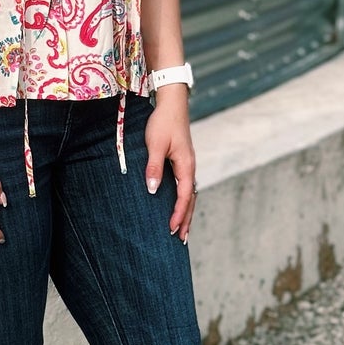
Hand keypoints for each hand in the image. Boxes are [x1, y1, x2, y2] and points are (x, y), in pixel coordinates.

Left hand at [144, 86, 196, 243]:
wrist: (172, 105)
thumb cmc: (163, 123)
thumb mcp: (155, 145)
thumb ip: (154, 167)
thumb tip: (153, 190)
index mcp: (186, 166)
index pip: (184, 196)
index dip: (179, 213)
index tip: (173, 228)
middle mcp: (190, 168)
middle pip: (190, 199)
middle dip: (187, 220)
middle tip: (182, 240)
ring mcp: (187, 165)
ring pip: (189, 194)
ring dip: (186, 212)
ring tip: (183, 230)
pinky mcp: (182, 162)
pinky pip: (185, 187)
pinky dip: (184, 201)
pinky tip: (179, 207)